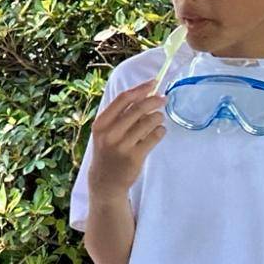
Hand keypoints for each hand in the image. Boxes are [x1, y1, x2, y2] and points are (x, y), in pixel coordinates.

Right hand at [86, 80, 167, 197]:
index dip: (140, 89)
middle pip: (138, 109)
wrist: (105, 180)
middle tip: (163, 99)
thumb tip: (145, 94)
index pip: (123, 99)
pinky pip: (155, 137)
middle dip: (154, 101)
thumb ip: (120, 115)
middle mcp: (110, 134)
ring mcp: (122, 146)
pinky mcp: (135, 156)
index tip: (153, 83)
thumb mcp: (105, 132)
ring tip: (159, 118)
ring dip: (158, 117)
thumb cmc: (108, 151)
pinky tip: (159, 131)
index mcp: (101, 124)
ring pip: (149, 122)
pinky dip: (160, 131)